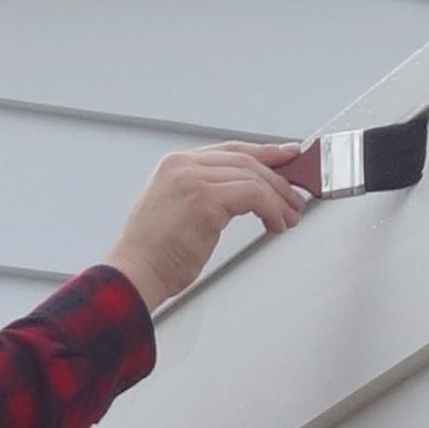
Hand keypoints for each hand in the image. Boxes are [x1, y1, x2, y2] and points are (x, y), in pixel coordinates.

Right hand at [103, 143, 309, 311]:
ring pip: (253, 176)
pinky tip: (276, 224)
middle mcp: (183, 165)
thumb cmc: (152, 257)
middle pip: (245, 159)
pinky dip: (271, 209)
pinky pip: (253, 195)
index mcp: (175, 165)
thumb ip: (204, 195)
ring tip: (289, 216)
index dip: (263, 153)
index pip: (230, 150)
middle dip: (278, 178)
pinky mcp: (204, 200)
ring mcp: (193, 180)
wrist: (133, 276)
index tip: (285, 158)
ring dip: (278, 198)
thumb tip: (243, 198)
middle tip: (295, 196)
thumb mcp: (176, 213)